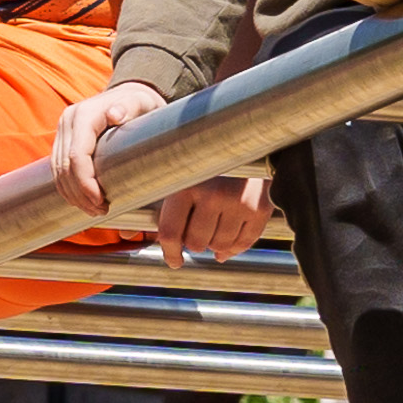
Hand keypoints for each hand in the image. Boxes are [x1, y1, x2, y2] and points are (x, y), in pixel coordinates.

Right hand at [54, 80, 162, 206]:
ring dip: (72, 195)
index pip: (76, 156)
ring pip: (57, 170)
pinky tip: (82, 201)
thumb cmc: (140, 102)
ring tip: (94, 210)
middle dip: (80, 194)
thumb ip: (130, 107)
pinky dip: (68, 187)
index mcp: (84, 115)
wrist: (131, 94)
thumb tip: (114, 114)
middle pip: (64, 167)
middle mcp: (69, 121)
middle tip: (101, 211)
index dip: (85, 183)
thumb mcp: (141, 102)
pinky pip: (58, 168)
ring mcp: (64, 130)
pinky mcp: (64, 139)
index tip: (101, 202)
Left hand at [152, 167, 273, 261]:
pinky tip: (230, 240)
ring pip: (220, 246)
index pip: (171, 232)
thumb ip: (167, 208)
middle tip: (198, 232)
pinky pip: (245, 242)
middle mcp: (213, 194)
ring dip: (216, 243)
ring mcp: (238, 202)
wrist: (251, 141)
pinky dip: (236, 246)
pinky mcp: (260, 208)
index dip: (170, 253)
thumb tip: (142, 240)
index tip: (175, 261)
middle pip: (196, 243)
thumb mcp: (184, 176)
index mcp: (187, 185)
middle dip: (195, 243)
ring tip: (216, 228)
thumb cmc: (210, 162)